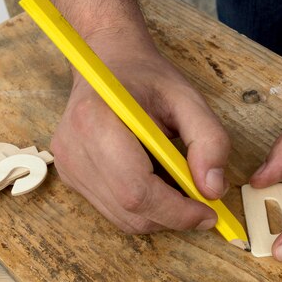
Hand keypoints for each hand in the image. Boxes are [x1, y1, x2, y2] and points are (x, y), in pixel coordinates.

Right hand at [51, 33, 230, 233]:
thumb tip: (213, 190)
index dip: (177, 212)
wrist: (108, 63)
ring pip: (124, 218)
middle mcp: (74, 150)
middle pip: (130, 212)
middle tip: (203, 202)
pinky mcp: (71, 177)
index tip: (209, 212)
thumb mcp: (189, 99)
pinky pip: (115, 210)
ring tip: (179, 182)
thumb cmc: (148, 79)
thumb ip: (210, 141)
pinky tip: (157, 180)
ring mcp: (68, 167)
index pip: (136, 192)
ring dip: (161, 213)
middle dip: (174, 216)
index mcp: (97, 122)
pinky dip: (145, 207)